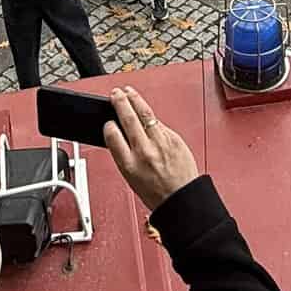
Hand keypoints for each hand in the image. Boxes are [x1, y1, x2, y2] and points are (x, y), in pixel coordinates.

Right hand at [102, 85, 198, 213]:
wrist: (182, 198)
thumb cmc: (157, 193)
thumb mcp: (131, 178)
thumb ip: (124, 155)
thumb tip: (119, 136)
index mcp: (129, 165)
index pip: (113, 136)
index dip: (108, 126)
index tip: (108, 121)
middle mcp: (145, 152)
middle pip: (128, 119)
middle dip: (120, 103)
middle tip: (115, 94)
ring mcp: (161, 143)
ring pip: (146, 114)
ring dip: (135, 100)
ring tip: (128, 92)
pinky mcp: (174, 139)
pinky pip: (160, 124)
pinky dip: (151, 117)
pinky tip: (146, 113)